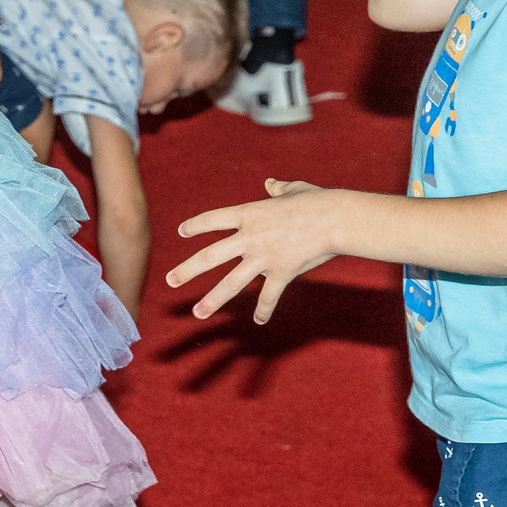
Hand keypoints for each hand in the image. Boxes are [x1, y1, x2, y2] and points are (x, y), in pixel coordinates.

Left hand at [165, 178, 340, 322]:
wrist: (336, 218)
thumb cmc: (318, 200)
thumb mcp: (294, 190)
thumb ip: (279, 189)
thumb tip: (272, 184)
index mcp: (249, 214)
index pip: (213, 220)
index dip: (196, 226)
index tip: (182, 231)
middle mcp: (250, 237)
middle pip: (210, 256)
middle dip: (188, 270)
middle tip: (170, 280)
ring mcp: (264, 257)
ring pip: (231, 282)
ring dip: (213, 300)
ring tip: (198, 313)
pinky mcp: (282, 272)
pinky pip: (269, 296)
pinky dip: (264, 310)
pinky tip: (259, 322)